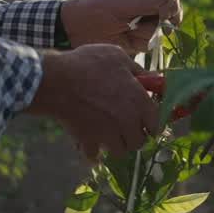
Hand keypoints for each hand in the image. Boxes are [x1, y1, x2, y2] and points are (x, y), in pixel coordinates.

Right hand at [27, 45, 160, 161]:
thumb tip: (150, 78)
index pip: (157, 124)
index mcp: (139, 101)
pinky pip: (95, 156)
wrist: (57, 81)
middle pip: (139, 141)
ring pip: (120, 151)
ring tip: (110, 135)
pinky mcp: (89, 141)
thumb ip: (136, 70)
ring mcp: (108, 134)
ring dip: (117, 145)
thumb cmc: (88, 64)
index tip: (147, 122)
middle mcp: (127, 122)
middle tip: (127, 128)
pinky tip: (93, 147)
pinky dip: (94, 154)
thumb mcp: (117, 56)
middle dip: (135, 136)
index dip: (153, 123)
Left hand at [59, 0, 183, 53]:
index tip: (166, 14)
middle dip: (164, 21)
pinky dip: (141, 42)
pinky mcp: (142, 39)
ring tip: (129, 29)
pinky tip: (128, 38)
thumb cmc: (99, 10)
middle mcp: (150, 5)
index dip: (172, 4)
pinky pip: (152, 43)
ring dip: (147, 32)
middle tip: (158, 26)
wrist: (81, 30)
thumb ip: (149, 3)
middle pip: (172, 13)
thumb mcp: (124, 4)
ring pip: (163, 30)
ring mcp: (146, 23)